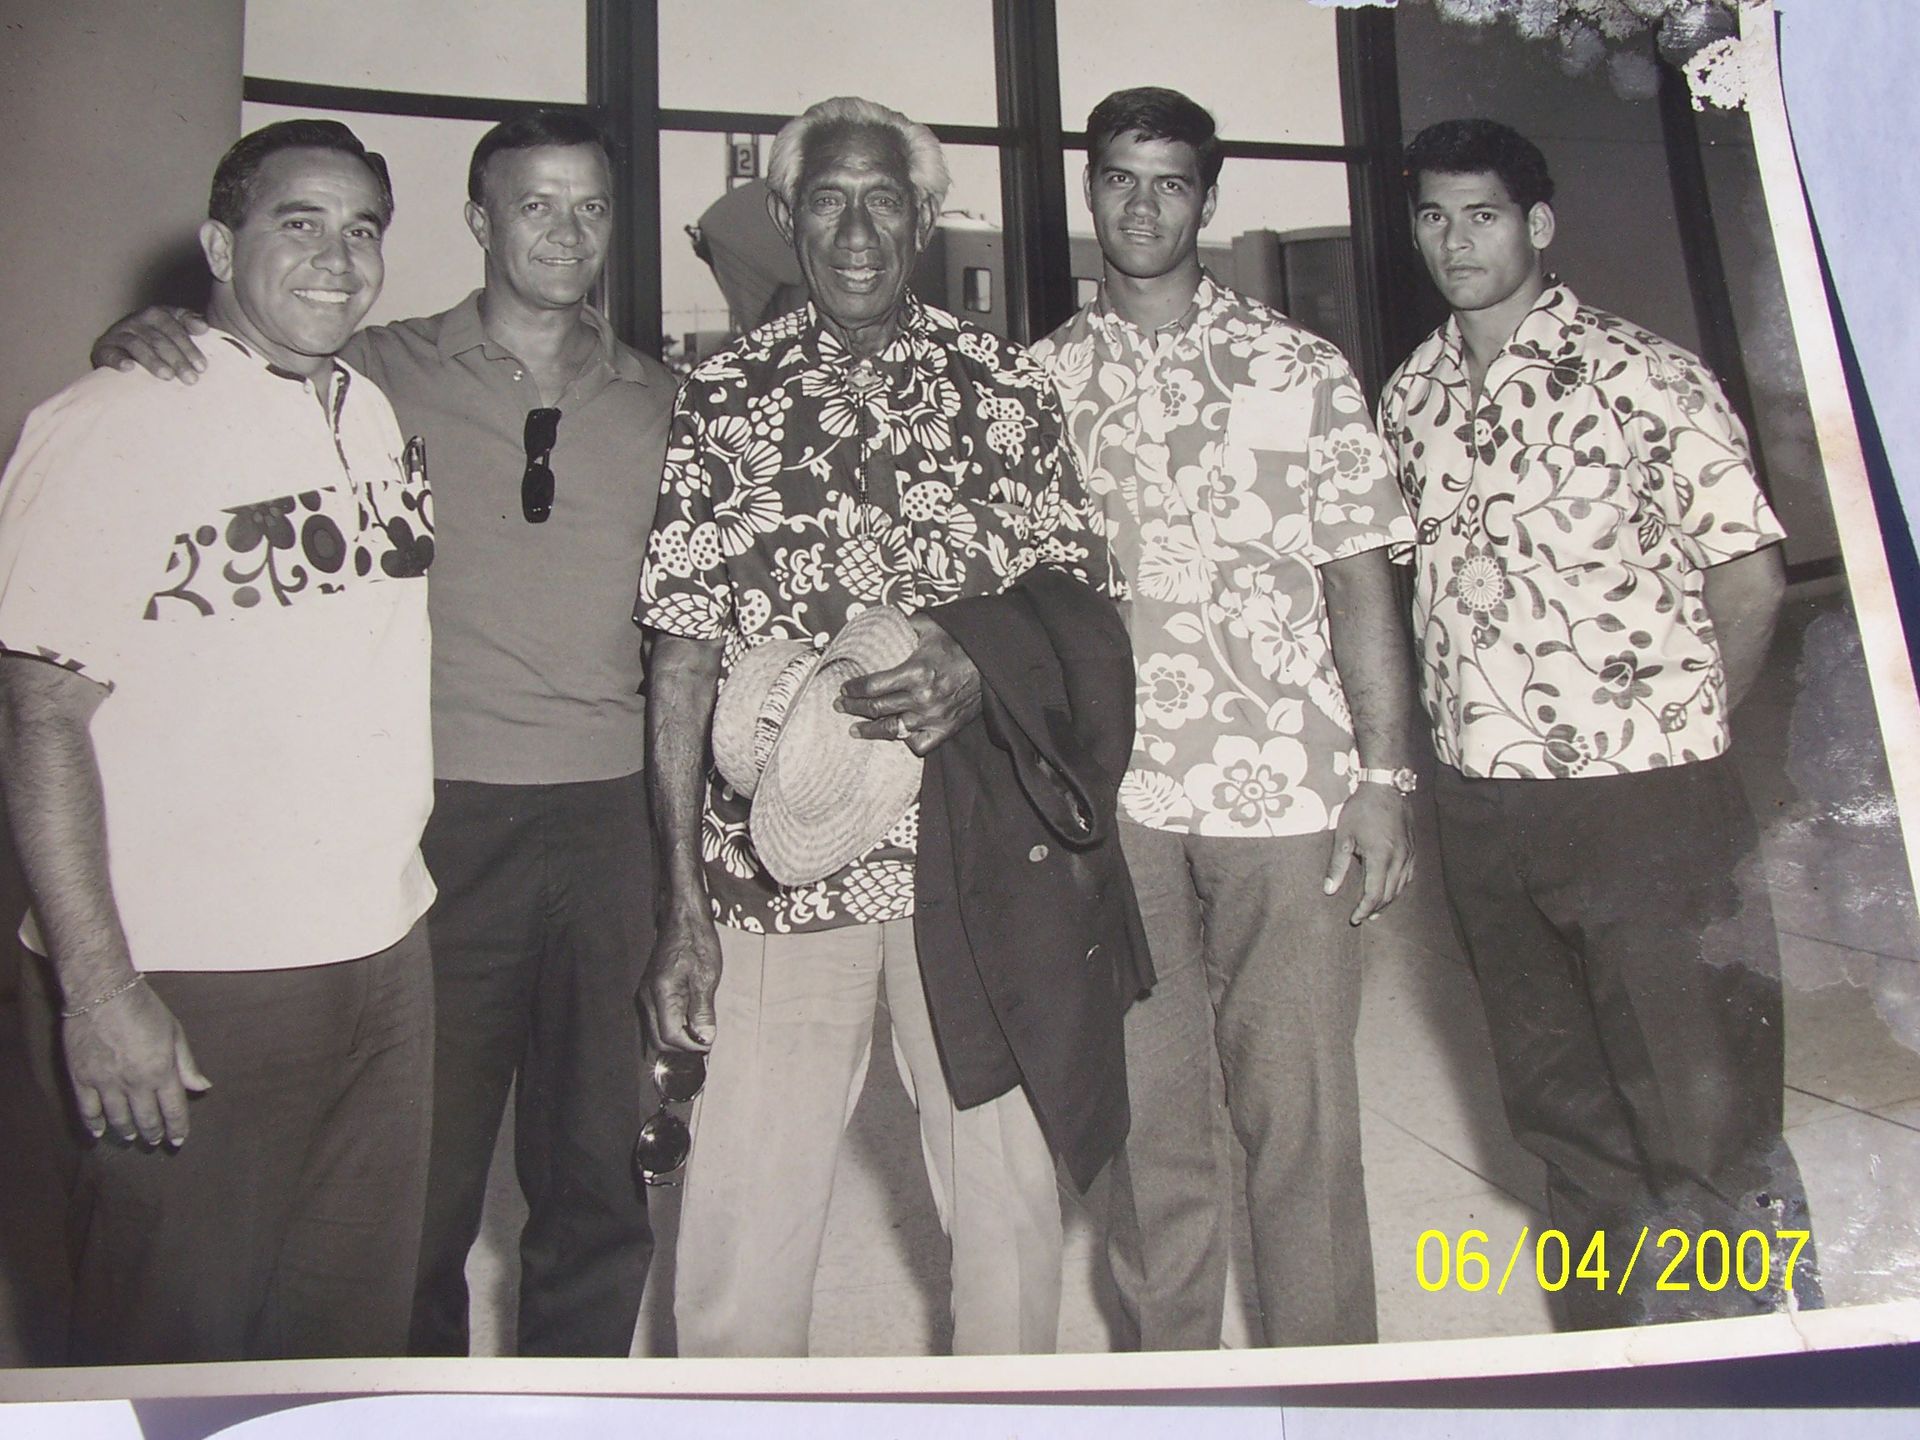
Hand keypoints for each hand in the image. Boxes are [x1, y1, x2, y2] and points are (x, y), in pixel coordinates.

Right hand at [63, 981, 210, 1145]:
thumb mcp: (174, 1032)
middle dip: (153, 1133)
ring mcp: (106, 1082)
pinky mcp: (81, 1078)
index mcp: (161, 1071)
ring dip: (128, 1130)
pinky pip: (87, 1110)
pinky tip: (100, 1132)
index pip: (173, 1110)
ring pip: (118, 1118)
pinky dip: (94, 1124)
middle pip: (146, 1118)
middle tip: (155, 1141)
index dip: (177, 1127)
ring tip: (133, 1137)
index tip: (179, 1139)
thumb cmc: (144, 1008)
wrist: (102, 993)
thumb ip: (187, 1064)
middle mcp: (134, 1082)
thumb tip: (203, 1087)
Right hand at [91, 306, 210, 383]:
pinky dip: (118, 360)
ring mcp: (119, 333)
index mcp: (157, 314)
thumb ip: (189, 326)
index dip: (189, 346)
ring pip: (137, 345)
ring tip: (167, 376)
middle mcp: (137, 321)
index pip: (175, 327)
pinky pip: (110, 353)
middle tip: (191, 379)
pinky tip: (129, 368)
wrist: (119, 352)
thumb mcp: (173, 333)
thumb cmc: (155, 345)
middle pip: (159, 339)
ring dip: (153, 361)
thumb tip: (203, 326)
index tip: (202, 367)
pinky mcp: (103, 348)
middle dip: (177, 359)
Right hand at [638, 902, 721, 1051]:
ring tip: (699, 1031)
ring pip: (656, 1031)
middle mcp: (647, 998)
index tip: (708, 1042)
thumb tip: (704, 1038)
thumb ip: (703, 1011)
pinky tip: (689, 1021)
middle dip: (682, 1047)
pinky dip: (672, 1026)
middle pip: (658, 1040)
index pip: (670, 1036)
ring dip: (677, 1038)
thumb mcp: (706, 977)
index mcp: (661, 994)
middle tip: (705, 1040)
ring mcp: (646, 995)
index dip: (690, 1045)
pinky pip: (657, 1019)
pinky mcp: (650, 992)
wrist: (683, 918)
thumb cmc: (696, 941)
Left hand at [835, 611, 981, 756]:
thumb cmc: (961, 643)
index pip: (873, 686)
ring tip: (855, 729)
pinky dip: (905, 741)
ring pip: (892, 730)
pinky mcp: (946, 730)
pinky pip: (918, 744)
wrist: (993, 663)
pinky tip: (896, 735)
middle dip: (853, 707)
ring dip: (870, 730)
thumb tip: (882, 621)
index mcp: (916, 671)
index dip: (853, 689)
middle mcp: (922, 698)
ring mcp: (934, 717)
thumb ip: (904, 624)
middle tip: (840, 705)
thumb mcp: (931, 626)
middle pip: (877, 708)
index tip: (844, 687)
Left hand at [1323, 783, 1413, 925]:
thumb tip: (1329, 890)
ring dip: (1388, 901)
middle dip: (1375, 909)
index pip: (1374, 894)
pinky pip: (1408, 876)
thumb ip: (1337, 865)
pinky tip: (1391, 890)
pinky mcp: (1413, 849)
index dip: (1364, 909)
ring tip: (1375, 910)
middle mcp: (1399, 859)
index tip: (1354, 918)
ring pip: (1401, 887)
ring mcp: (1409, 854)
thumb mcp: (1343, 836)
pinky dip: (1399, 887)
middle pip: (1389, 894)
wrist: (1386, 787)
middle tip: (1362, 917)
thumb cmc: (1361, 809)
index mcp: (1380, 857)